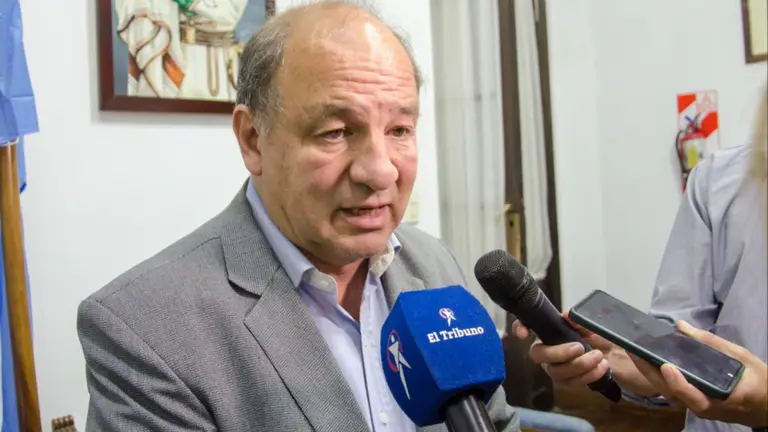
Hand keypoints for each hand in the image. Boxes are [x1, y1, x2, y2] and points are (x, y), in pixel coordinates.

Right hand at [511, 311, 614, 387]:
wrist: (614, 354)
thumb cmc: (597, 336)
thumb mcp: (590, 324)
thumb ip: (578, 320)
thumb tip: (567, 315)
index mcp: (548, 332)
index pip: (525, 326)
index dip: (519, 328)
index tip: (523, 333)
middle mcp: (546, 351)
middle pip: (538, 355)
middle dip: (558, 352)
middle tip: (579, 347)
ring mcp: (555, 369)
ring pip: (557, 372)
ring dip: (580, 364)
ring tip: (598, 356)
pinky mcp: (568, 383)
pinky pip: (573, 383)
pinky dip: (590, 374)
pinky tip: (602, 366)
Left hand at [629, 320, 767, 427]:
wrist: (765, 403)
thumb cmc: (757, 379)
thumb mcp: (741, 356)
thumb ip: (712, 343)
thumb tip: (681, 326)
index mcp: (723, 398)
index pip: (695, 397)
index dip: (679, 383)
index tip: (667, 365)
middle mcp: (706, 407)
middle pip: (673, 394)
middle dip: (650, 373)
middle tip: (634, 350)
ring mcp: (697, 407)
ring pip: (669, 393)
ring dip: (650, 374)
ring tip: (636, 352)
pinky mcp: (693, 403)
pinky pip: (673, 391)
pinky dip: (659, 377)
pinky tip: (649, 361)